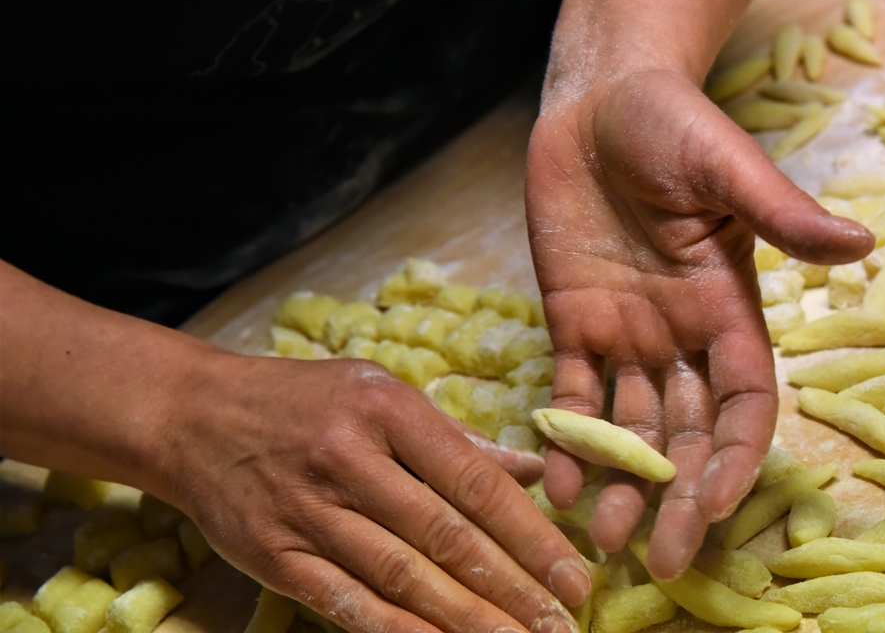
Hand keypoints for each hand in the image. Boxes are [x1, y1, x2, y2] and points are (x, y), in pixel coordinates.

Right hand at [160, 354, 589, 632]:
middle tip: (560, 625)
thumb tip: (533, 470)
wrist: (195, 417)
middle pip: (445, 537)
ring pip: (402, 577)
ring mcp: (310, 512)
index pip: (474, 482)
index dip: (530, 535)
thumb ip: (457, 437)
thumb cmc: (306, 400)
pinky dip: (396, 631)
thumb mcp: (383, 392)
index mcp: (388, 411)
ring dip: (466, 620)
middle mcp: (351, 461)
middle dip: (511, 588)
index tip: (573, 575)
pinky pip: (347, 603)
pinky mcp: (276, 556)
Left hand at [526, 69, 872, 578]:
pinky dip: (563, 439)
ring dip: (618, 484)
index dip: (737, 456)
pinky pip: (569, 393)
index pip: (746, 402)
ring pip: (629, 427)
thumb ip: (781, 211)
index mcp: (728, 308)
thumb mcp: (728, 165)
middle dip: (679, 496)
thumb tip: (860, 241)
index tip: (716, 505)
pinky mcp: (572, 319)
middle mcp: (681, 335)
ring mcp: (625, 333)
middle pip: (688, 434)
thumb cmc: (673, 123)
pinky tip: (553, 482)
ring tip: (600, 538)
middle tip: (662, 561)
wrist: (601, 98)